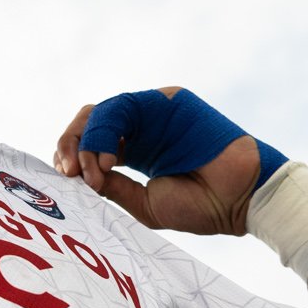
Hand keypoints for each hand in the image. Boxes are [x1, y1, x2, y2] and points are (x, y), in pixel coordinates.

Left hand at [53, 87, 282, 236]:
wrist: (240, 199)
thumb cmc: (201, 206)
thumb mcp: (143, 203)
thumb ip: (112, 187)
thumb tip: (77, 177)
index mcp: (134, 151)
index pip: (90, 144)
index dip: (71, 158)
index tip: (66, 182)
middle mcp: (140, 129)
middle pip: (90, 122)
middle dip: (70, 144)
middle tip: (68, 173)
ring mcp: (153, 113)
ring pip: (102, 112)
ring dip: (87, 140)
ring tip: (91, 173)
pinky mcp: (165, 101)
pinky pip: (123, 106)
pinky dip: (106, 132)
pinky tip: (107, 160)